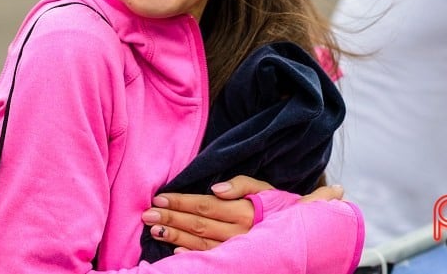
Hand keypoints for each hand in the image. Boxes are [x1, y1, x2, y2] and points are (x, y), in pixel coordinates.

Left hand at [140, 176, 271, 251]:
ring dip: (174, 236)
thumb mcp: (263, 188)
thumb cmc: (277, 206)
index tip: (159, 198)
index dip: (180, 202)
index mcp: (244, 211)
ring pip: (200, 243)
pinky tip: (175, 252)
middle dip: (171, 218)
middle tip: (147, 215)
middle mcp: (239, 232)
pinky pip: (210, 259)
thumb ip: (240, 185)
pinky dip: (191, 256)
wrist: (299, 232)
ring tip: (154, 230)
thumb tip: (215, 189)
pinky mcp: (236, 261)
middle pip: (198, 224)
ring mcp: (237, 249)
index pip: (205, 205)